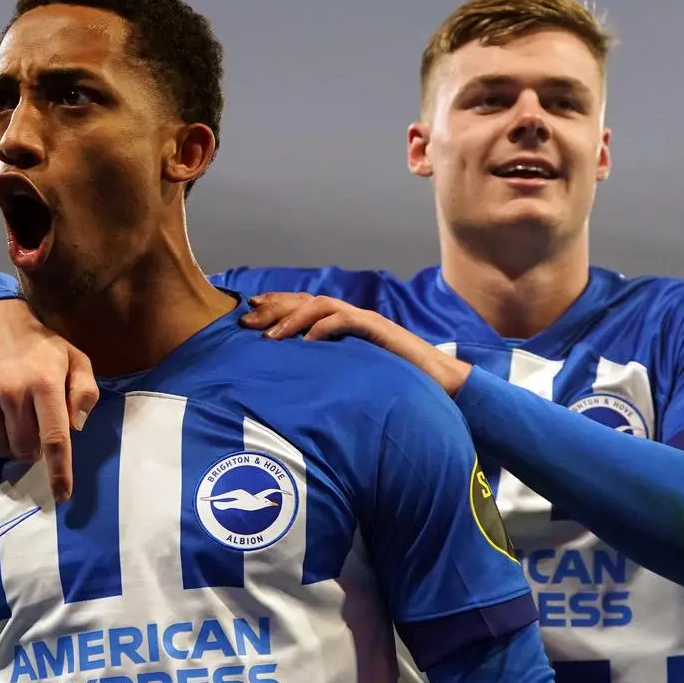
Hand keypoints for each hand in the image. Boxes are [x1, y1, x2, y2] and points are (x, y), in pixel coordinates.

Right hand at [0, 298, 98, 502]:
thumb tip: (77, 427)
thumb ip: (85, 392)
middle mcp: (11, 389)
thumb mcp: (76, 360)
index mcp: (45, 382)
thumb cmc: (43, 347)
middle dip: (35, 451)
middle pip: (25, 448)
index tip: (62, 496)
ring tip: (17, 425)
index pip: (54, 438)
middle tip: (37, 433)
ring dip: (11, 447)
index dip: (59, 472)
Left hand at [240, 293, 472, 396]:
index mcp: (343, 324)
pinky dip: (324, 328)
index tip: (248, 313)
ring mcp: (365, 320)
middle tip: (245, 319)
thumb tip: (297, 379)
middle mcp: (351, 316)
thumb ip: (330, 369)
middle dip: (274, 307)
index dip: (276, 306)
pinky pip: (346, 321)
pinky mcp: (378, 330)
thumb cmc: (395, 381)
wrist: (438, 381)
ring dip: (292, 318)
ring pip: (321, 306)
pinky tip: (306, 342)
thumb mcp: (353, 373)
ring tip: (270, 336)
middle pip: (305, 301)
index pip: (304, 307)